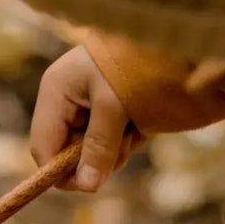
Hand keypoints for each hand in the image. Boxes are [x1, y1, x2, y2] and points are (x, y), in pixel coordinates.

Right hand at [30, 44, 131, 191]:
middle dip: (94, 158)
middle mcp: (69, 102)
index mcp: (57, 92)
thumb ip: (98, 147)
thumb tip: (86, 186)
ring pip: (92, 153)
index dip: (58, 170)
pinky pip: (113, 145)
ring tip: (134, 128)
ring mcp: (92, 109)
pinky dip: (127, 143)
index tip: (87, 184)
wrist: (181, 38)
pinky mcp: (114, 114)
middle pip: (67, 154)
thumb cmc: (138, 64)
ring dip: (114, 152)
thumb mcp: (115, 106)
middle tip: (122, 144)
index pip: (44, 146)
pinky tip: (141, 126)